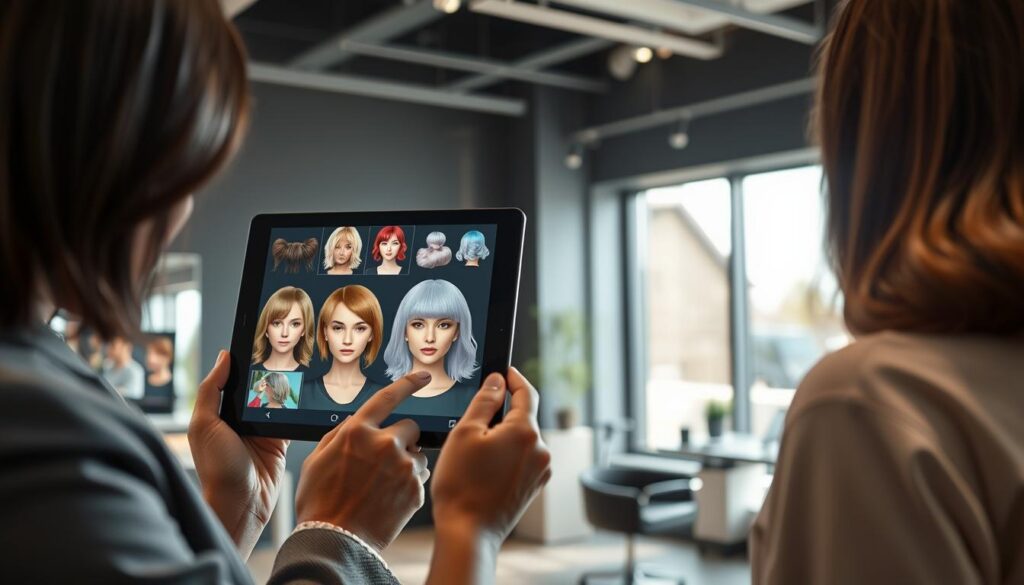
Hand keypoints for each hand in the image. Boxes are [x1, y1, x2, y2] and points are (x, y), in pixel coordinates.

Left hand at [188, 350, 289, 558]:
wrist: (241, 504)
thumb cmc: (216, 468)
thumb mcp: (204, 425)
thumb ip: (212, 390)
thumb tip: (223, 356)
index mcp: (219, 413)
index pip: (234, 380)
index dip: (245, 363)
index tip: (259, 342)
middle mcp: (240, 420)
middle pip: (258, 388)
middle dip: (269, 374)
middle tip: (284, 353)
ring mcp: (261, 431)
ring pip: (276, 401)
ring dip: (284, 391)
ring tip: (297, 370)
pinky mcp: (279, 442)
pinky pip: (290, 419)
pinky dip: (296, 410)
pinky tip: (303, 397)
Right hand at [294, 372, 431, 552]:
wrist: (334, 541)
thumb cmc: (320, 502)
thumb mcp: (317, 461)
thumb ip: (339, 435)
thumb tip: (354, 422)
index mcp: (357, 432)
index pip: (389, 397)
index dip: (409, 383)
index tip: (423, 376)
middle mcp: (384, 444)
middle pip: (410, 427)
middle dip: (402, 439)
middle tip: (386, 460)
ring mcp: (403, 467)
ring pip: (418, 454)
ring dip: (407, 463)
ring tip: (385, 484)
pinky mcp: (415, 489)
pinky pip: (420, 478)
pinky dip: (409, 485)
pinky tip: (389, 498)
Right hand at [431, 367, 551, 542]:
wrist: (468, 532)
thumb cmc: (461, 484)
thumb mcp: (465, 433)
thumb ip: (484, 401)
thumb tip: (498, 381)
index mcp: (526, 431)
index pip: (526, 393)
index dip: (514, 378)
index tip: (505, 371)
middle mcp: (541, 450)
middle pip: (523, 418)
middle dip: (503, 414)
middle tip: (475, 419)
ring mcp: (540, 471)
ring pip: (522, 440)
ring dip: (504, 437)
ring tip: (475, 452)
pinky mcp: (534, 487)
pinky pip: (522, 460)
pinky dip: (507, 456)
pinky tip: (485, 469)